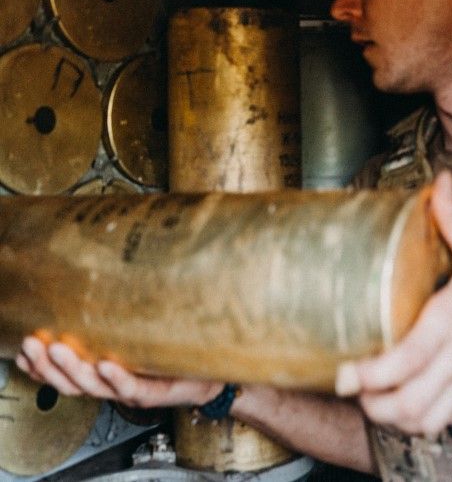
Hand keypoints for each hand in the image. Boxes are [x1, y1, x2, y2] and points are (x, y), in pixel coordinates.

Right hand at [16, 336, 221, 407]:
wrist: (210, 376)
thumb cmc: (173, 354)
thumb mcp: (140, 332)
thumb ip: (118, 317)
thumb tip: (100, 277)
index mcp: (103, 370)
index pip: (62, 372)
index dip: (38, 364)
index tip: (22, 347)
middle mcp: (112, 383)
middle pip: (70, 380)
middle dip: (46, 364)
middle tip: (33, 343)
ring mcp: (131, 389)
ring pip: (93, 386)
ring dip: (72, 369)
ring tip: (57, 349)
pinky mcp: (155, 392)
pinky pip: (131, 387)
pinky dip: (116, 377)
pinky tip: (105, 365)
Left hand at [336, 171, 451, 435]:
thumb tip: (440, 183)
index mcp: (450, 321)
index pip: (399, 363)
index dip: (366, 377)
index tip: (345, 373)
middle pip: (405, 402)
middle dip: (373, 405)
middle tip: (354, 391)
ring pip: (424, 418)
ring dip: (396, 419)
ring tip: (377, 405)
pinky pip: (447, 420)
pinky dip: (423, 422)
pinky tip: (411, 408)